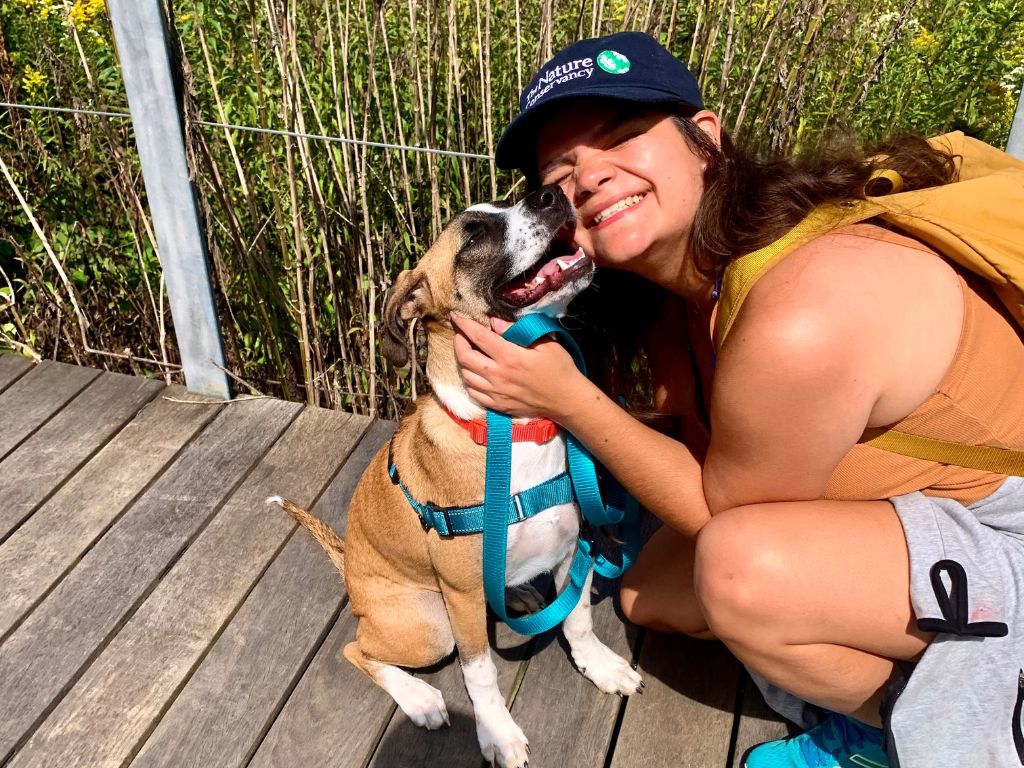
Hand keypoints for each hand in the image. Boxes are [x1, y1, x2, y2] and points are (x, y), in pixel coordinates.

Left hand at [450, 313, 589, 420]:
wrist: (566, 400)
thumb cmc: (559, 368)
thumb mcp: (544, 342)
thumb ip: (516, 331)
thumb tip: (493, 322)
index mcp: (510, 357)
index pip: (478, 337)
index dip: (464, 324)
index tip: (456, 316)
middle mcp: (498, 376)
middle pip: (464, 357)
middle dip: (458, 342)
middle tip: (462, 334)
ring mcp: (496, 393)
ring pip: (466, 376)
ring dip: (462, 361)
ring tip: (468, 352)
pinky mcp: (498, 405)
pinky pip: (473, 393)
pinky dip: (469, 380)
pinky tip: (475, 373)